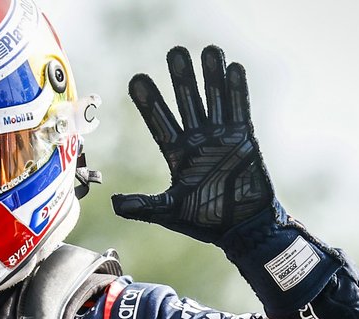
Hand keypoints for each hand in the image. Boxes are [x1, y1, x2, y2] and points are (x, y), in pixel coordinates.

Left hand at [112, 46, 274, 243]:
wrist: (242, 229)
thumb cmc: (207, 221)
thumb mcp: (170, 212)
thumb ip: (144, 206)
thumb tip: (113, 202)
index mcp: (177, 155)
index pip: (160, 122)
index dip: (149, 102)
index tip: (137, 79)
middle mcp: (198, 141)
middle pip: (187, 102)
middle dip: (181, 79)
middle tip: (174, 52)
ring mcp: (222, 138)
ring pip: (214, 100)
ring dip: (210, 76)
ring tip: (206, 50)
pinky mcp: (245, 139)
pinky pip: (240, 110)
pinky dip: (237, 90)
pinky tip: (232, 68)